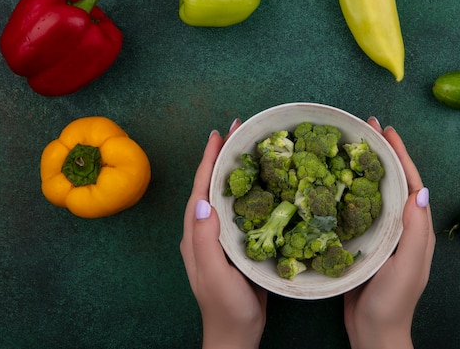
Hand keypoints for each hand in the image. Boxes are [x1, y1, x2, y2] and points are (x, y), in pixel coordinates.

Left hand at [180, 120, 267, 348]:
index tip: (219, 134)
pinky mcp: (236, 243)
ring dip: (234, 170)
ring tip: (248, 148)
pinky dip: (249, 190)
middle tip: (237, 131)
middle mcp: (205, 230)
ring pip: (226, 194)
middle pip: (212, 185)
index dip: (208, 160)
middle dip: (221, 157)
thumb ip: (205, 240)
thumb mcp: (215, 274)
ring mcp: (220, 236)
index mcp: (196, 233)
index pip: (201, 188)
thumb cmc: (226, 306)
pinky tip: (262, 183)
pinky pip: (241, 209)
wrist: (237, 334)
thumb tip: (204, 200)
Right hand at [344, 118, 434, 348]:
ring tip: (351, 145)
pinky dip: (349, 189)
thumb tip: (421, 189)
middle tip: (366, 127)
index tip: (386, 130)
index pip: (410, 182)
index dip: (400, 154)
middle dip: (382, 152)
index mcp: (415, 228)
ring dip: (365, 166)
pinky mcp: (364, 243)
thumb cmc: (393, 302)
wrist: (374, 333)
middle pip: (392, 180)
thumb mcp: (408, 266)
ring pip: (374, 191)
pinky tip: (334, 181)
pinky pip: (357, 208)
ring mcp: (382, 234)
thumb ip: (416, 231)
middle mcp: (400, 226)